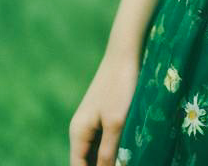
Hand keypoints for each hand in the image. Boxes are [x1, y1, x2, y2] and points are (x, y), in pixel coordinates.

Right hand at [69, 50, 140, 165]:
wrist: (125, 53)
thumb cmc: (120, 86)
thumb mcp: (116, 123)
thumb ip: (109, 153)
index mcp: (78, 133)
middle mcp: (81, 129)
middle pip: (87, 161)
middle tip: (124, 163)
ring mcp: (93, 122)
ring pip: (97, 152)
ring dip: (109, 159)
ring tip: (127, 159)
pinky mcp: (105, 115)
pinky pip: (106, 140)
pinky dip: (115, 148)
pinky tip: (129, 151)